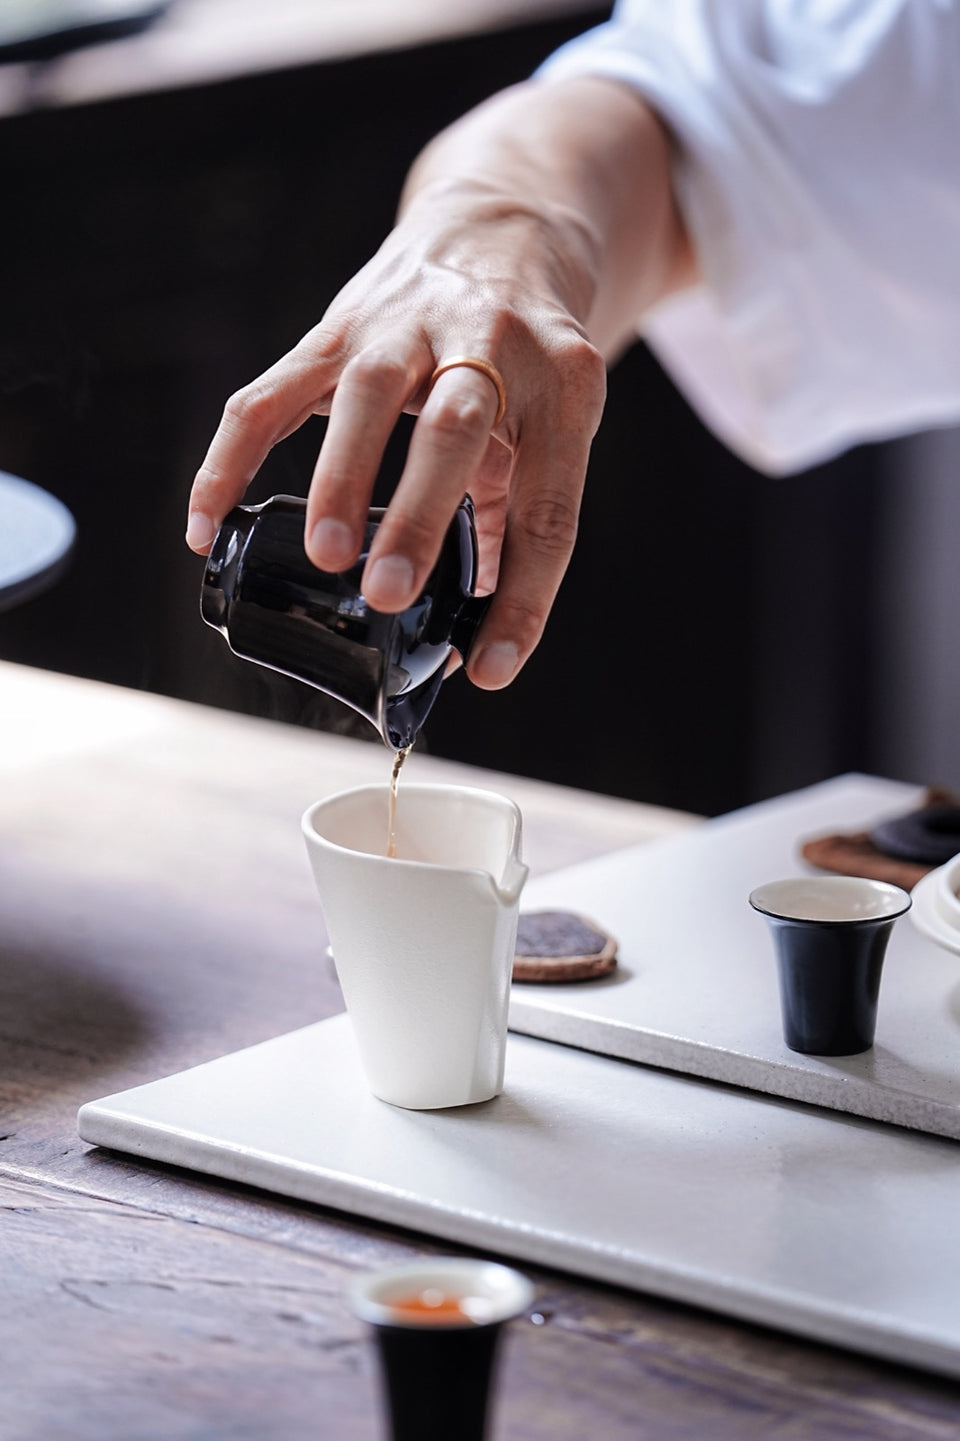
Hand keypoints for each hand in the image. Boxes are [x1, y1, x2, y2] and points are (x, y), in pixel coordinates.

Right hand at [186, 79, 691, 687]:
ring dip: (342, 478)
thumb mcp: (555, 422)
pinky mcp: (338, 324)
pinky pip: (271, 393)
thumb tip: (483, 625)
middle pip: (455, 431)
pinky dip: (231, 459)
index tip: (492, 667)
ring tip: (326, 557)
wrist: (505, 225)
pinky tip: (206, 525)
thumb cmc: (532, 353)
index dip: (524, 596)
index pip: (548, 505)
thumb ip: (518, 516)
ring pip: (365, 396)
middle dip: (420, 514)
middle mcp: (489, 343)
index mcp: (564, 383)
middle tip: (389, 595)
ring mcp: (408, 325)